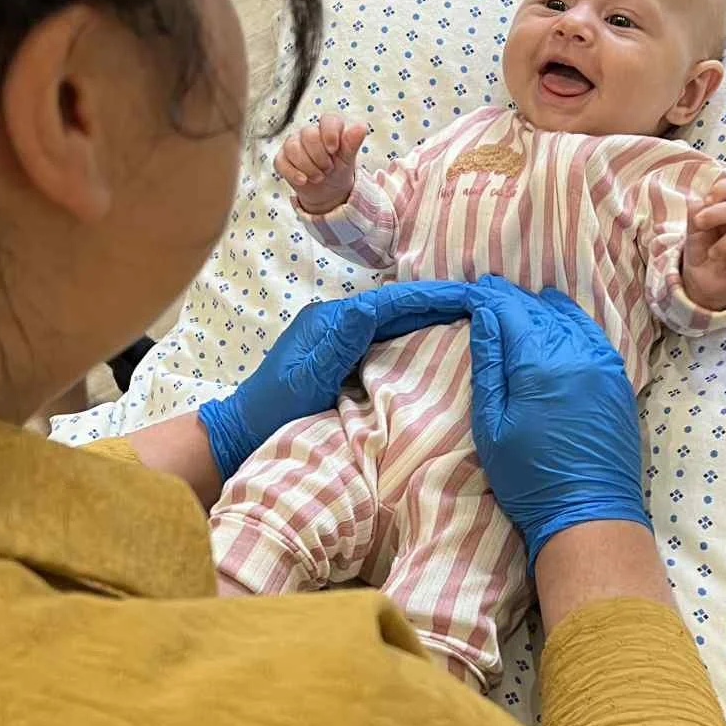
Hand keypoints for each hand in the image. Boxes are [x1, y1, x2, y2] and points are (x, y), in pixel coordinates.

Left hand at [199, 280, 472, 480]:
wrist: (244, 431)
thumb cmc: (275, 409)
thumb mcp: (307, 377)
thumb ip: (339, 343)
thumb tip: (370, 306)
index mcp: (331, 321)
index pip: (390, 302)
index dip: (430, 296)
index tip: (468, 294)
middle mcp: (337, 322)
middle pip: (396, 306)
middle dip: (437, 302)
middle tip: (481, 300)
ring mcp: (339, 338)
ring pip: (393, 321)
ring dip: (428, 317)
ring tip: (470, 316)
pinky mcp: (342, 356)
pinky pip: (385, 339)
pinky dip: (413, 336)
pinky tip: (438, 342)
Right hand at [275, 115, 367, 214]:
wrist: (327, 192)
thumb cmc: (339, 170)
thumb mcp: (348, 159)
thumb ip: (352, 143)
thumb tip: (361, 127)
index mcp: (329, 128)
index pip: (328, 119)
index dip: (330, 133)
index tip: (334, 150)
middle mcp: (309, 133)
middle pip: (308, 134)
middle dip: (319, 156)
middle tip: (328, 169)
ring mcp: (293, 144)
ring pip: (293, 147)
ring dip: (307, 166)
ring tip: (319, 177)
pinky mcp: (282, 158)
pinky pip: (281, 161)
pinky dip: (293, 173)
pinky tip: (304, 180)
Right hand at [468, 276, 650, 569]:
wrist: (589, 513)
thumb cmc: (529, 478)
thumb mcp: (491, 425)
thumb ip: (489, 366)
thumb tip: (486, 317)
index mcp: (539, 363)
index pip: (511, 311)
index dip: (490, 299)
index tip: (475, 292)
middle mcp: (576, 353)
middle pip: (540, 310)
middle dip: (513, 300)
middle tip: (491, 293)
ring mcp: (603, 364)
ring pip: (569, 319)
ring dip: (543, 309)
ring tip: (523, 304)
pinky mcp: (618, 380)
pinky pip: (592, 336)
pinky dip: (572, 324)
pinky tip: (560, 322)